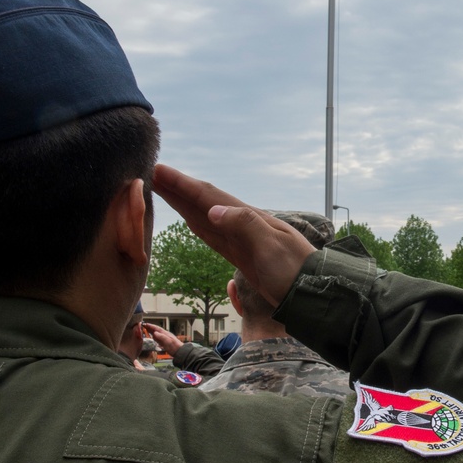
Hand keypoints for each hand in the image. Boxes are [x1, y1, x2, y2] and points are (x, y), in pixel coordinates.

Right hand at [144, 323, 183, 353]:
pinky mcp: (164, 343)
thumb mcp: (167, 341)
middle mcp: (164, 335)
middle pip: (156, 330)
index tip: (146, 324)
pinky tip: (152, 336)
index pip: (157, 328)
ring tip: (146, 329)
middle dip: (150, 327)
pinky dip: (153, 336)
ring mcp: (164, 338)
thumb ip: (161, 337)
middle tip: (144, 325)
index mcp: (165, 333)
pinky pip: (157, 338)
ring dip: (151, 331)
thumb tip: (155, 332)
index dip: (151, 326)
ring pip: (156, 333)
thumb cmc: (174, 346)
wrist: (179, 352)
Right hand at [153, 166, 315, 308]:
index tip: (159, 170)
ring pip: (204, 216)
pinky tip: (189, 217)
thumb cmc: (295, 270)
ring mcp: (240, 239)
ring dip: (183, 202)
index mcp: (248, 217)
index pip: (209, 196)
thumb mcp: (272, 246)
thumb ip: (245, 225)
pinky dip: (197, 223)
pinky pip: (212, 235)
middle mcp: (242, 224)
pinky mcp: (241, 255)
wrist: (311, 293)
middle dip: (177, 188)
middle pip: (202, 202)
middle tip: (151, 173)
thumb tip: (212, 210)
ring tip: (162, 189)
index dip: (183, 184)